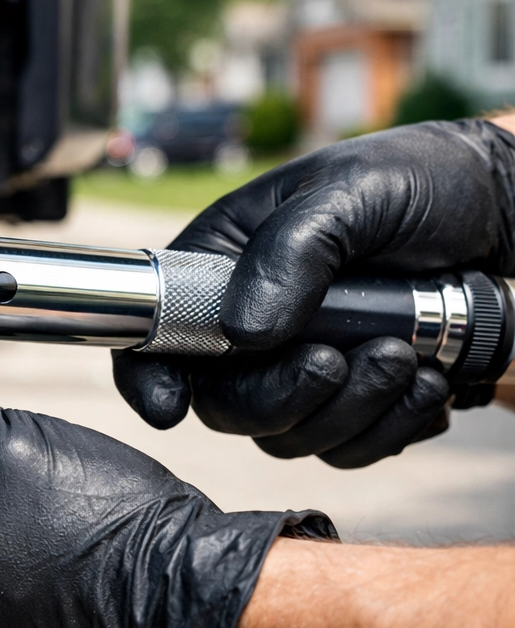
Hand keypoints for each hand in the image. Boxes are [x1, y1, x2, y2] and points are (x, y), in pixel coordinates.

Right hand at [114, 120, 514, 466]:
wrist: (499, 208)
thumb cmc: (416, 179)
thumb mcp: (348, 193)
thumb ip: (290, 254)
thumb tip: (244, 334)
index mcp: (224, 264)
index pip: (158, 327)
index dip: (147, 373)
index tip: (169, 407)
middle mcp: (250, 321)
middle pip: (225, 403)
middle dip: (284, 397)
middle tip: (343, 360)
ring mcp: (300, 363)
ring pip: (290, 435)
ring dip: (352, 413)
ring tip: (409, 358)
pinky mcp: (352, 395)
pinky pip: (349, 447)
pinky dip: (390, 429)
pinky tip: (427, 384)